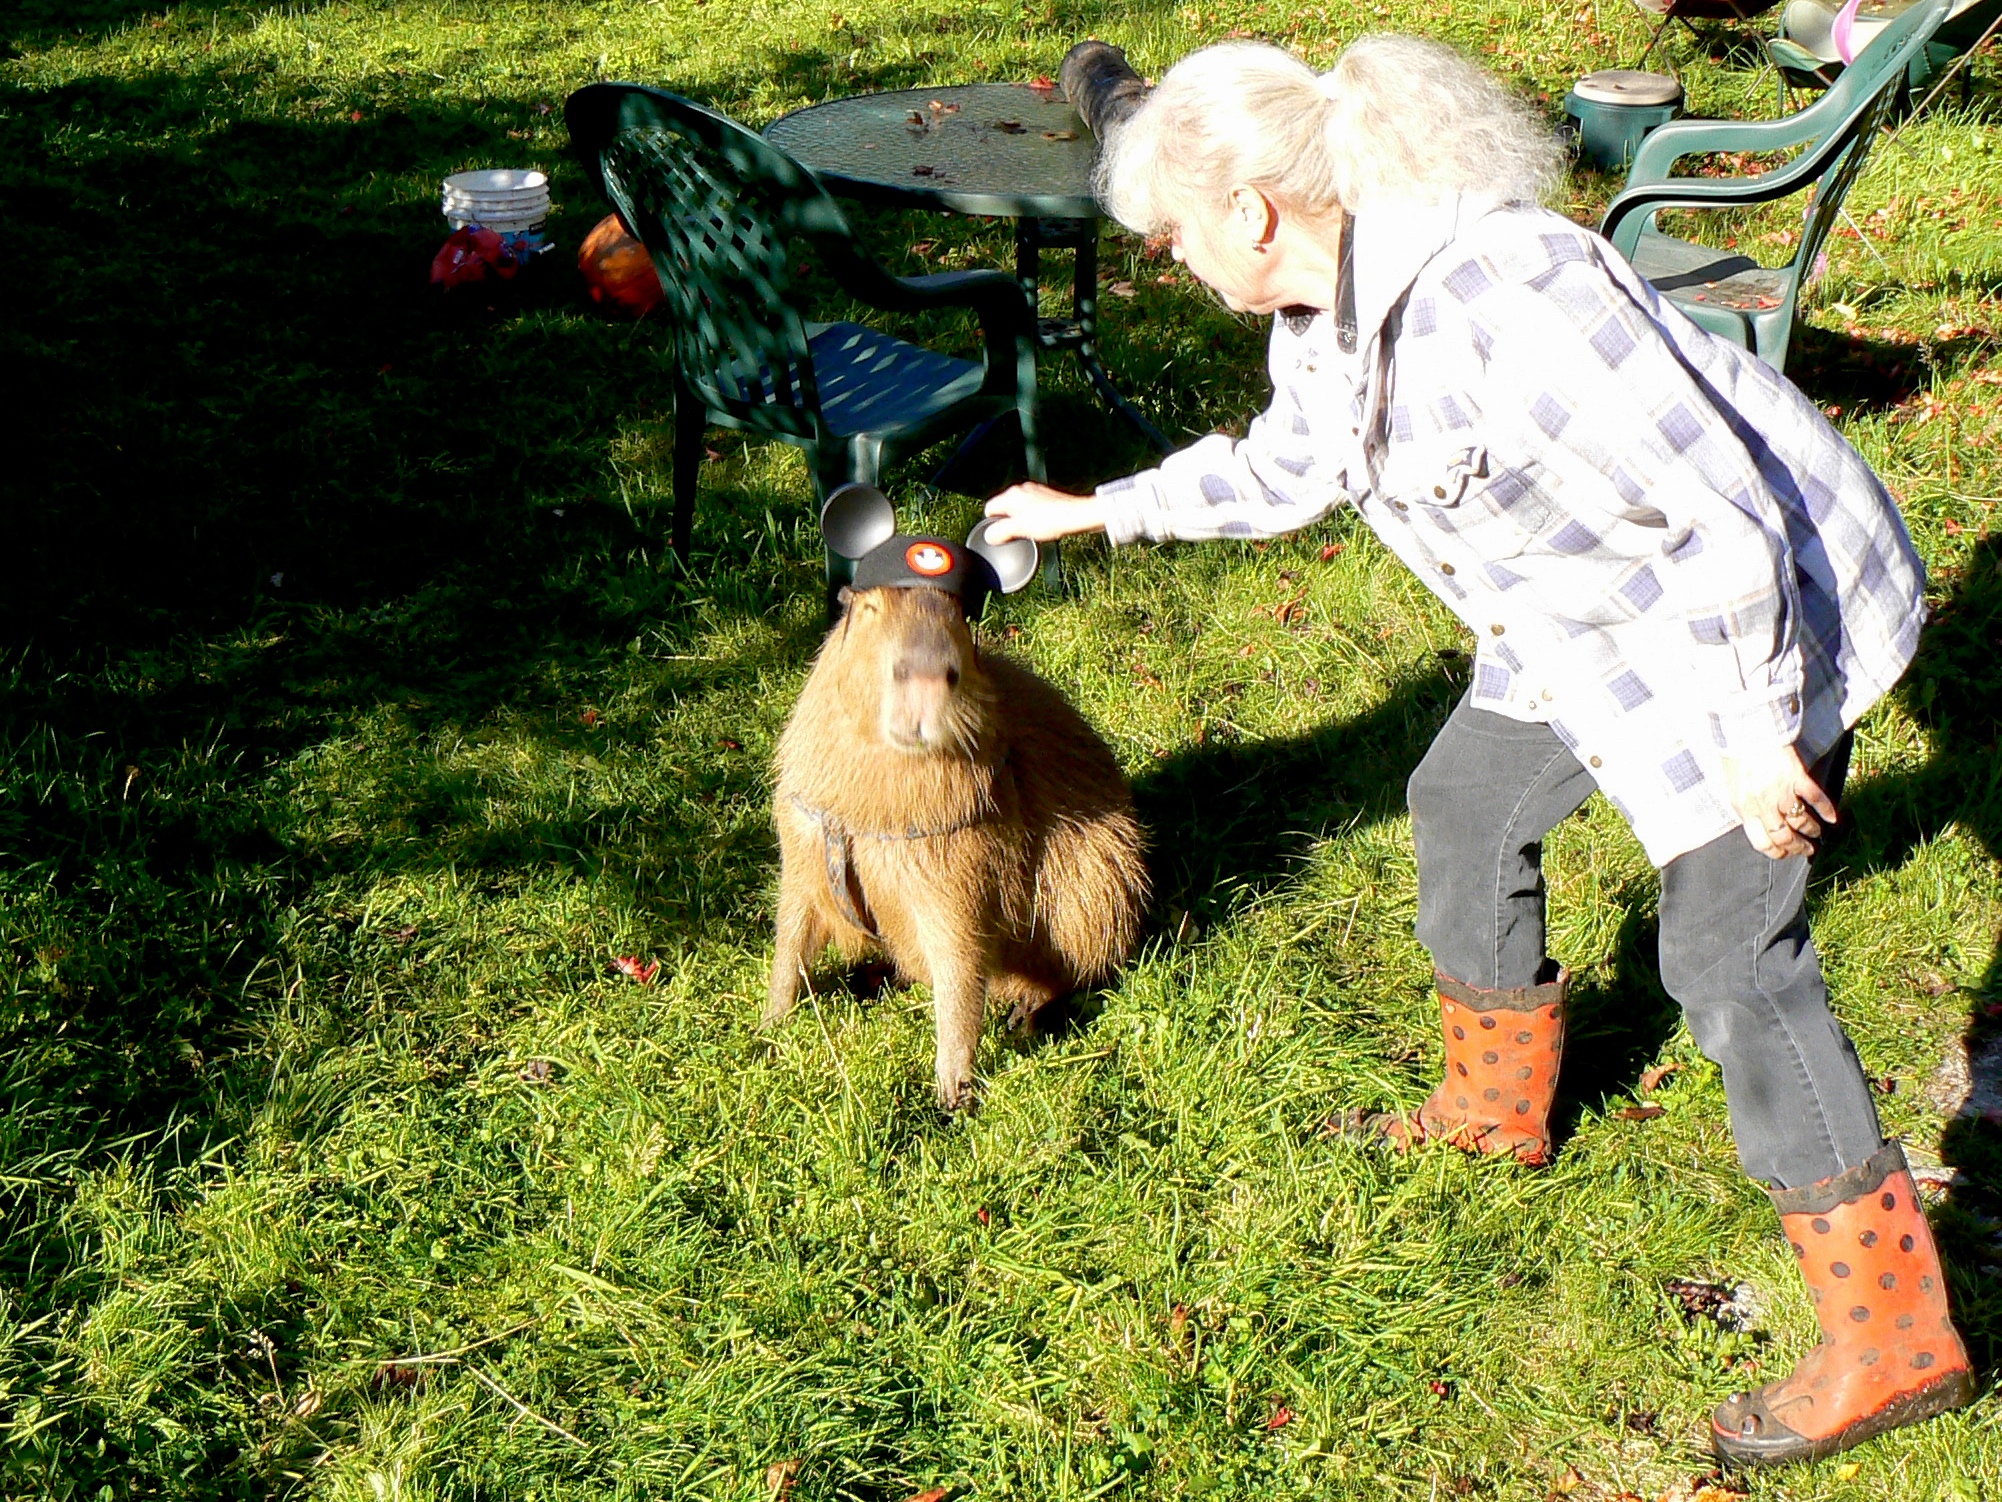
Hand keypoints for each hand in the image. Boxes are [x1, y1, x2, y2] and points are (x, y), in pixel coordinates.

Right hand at [983, 483, 1106, 543]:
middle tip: (1017, 536)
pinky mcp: (1046, 496)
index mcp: (1012, 495)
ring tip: (1031, 532)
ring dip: (1021, 520)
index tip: (999, 536)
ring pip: (1019, 508)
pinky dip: (1033, 517)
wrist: (1077, 515)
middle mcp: (1022, 489)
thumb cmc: (1051, 520)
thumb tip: (989, 536)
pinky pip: (1032, 508)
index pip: (989, 509)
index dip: (991, 525)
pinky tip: (1042, 526)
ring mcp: (1035, 491)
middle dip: (1008, 523)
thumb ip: (1000, 532)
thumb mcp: (1020, 529)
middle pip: (1004, 508)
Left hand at [1720, 745, 1838, 859]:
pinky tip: (1832, 818)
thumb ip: (1744, 808)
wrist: (1745, 729)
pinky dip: (1827, 810)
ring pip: (1801, 822)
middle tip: (1806, 850)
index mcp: (1744, 809)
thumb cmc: (1734, 757)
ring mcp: (1782, 791)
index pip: (1762, 843)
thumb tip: (1756, 825)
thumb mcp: (1730, 788)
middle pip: (1784, 837)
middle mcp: (1763, 805)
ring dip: (1811, 831)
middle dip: (1797, 848)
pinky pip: (1816, 799)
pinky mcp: (1797, 777)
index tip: (1785, 854)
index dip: (1777, 853)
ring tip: (1816, 835)